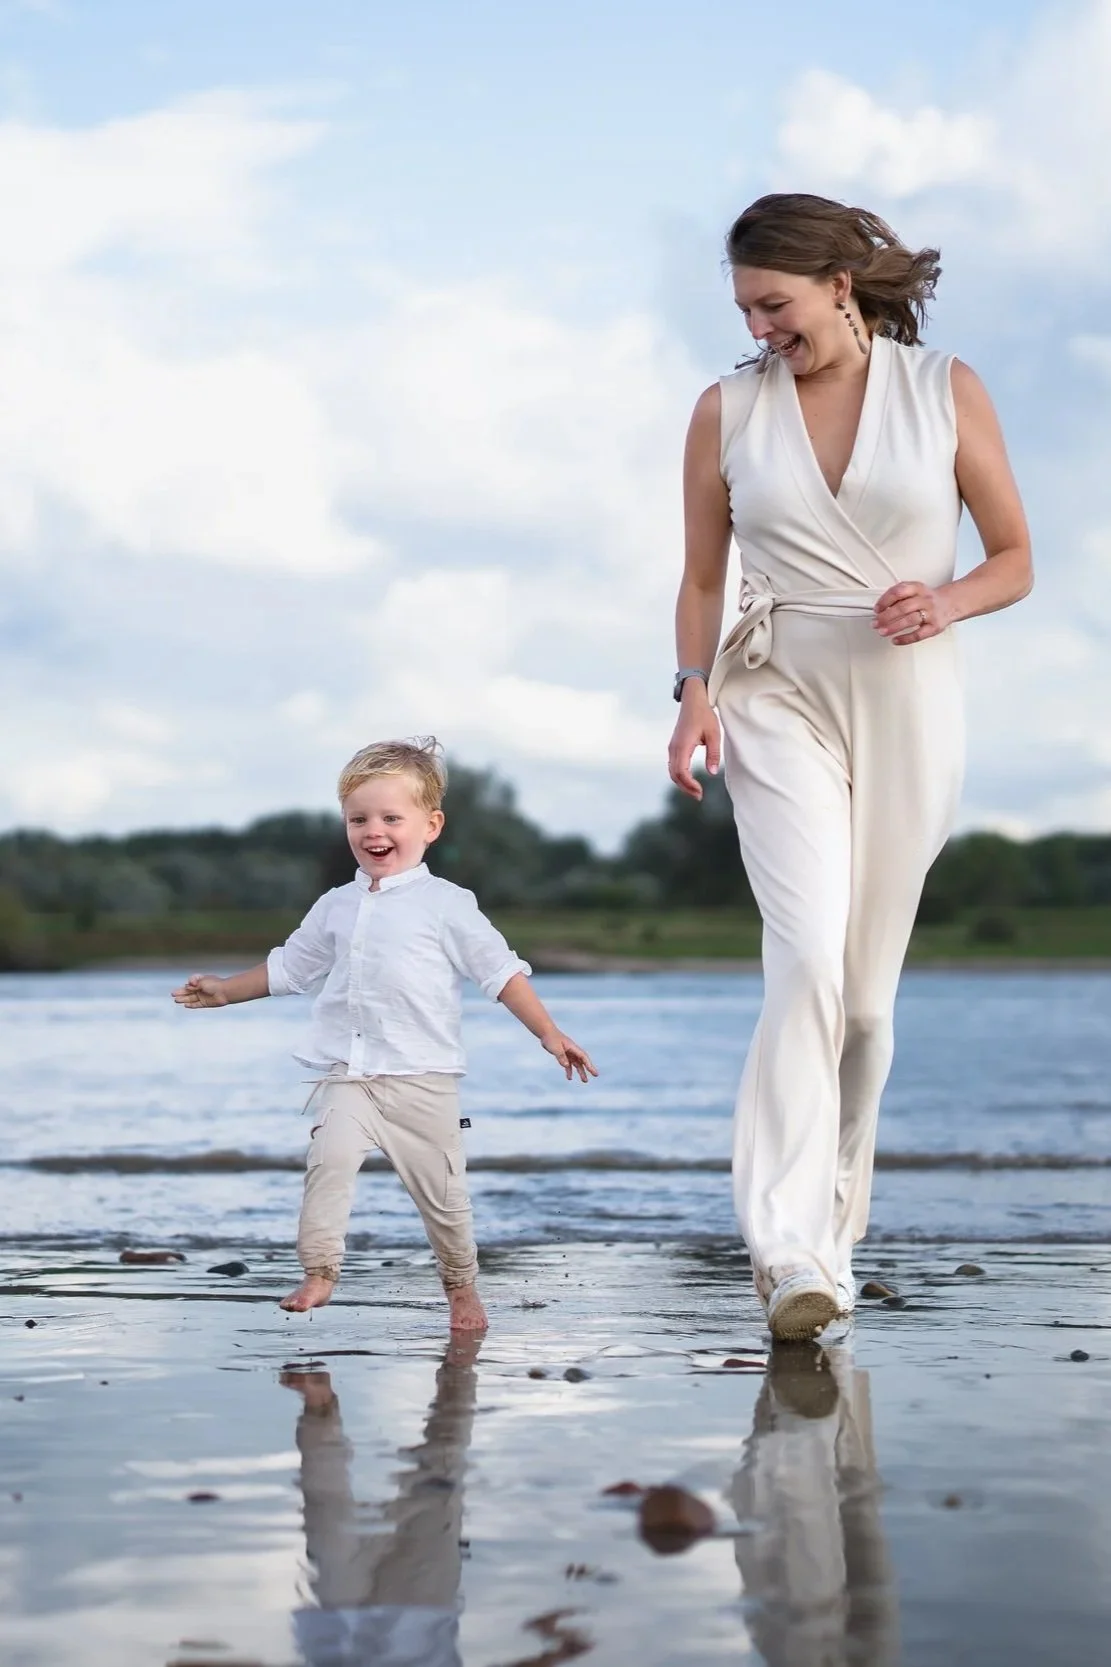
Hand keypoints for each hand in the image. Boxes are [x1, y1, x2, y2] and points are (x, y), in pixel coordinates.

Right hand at [171, 974, 227, 1007]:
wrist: (225, 992)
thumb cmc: (215, 984)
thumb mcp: (202, 981)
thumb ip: (194, 984)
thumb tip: (188, 986)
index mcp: (201, 981)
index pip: (191, 982)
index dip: (189, 983)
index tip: (189, 984)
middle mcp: (202, 989)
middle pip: (189, 991)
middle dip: (181, 992)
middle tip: (173, 994)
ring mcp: (203, 996)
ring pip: (191, 998)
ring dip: (184, 999)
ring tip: (176, 1000)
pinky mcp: (205, 1003)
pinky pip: (196, 1004)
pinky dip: (191, 1005)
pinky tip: (185, 1005)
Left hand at [541, 1030, 597, 1082]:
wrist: (545, 1032)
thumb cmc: (551, 1038)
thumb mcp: (555, 1048)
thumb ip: (561, 1056)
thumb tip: (566, 1065)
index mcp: (572, 1047)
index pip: (583, 1057)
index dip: (589, 1065)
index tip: (594, 1072)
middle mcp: (572, 1050)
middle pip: (582, 1061)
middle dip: (588, 1068)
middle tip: (595, 1075)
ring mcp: (568, 1052)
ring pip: (577, 1063)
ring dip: (580, 1071)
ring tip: (584, 1080)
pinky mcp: (563, 1054)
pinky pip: (568, 1064)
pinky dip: (569, 1070)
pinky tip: (569, 1077)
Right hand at [667, 683, 720, 799]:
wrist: (693, 700)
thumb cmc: (704, 715)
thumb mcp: (714, 734)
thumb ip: (713, 754)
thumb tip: (713, 773)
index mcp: (683, 745)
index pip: (682, 772)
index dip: (690, 785)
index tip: (700, 792)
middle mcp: (674, 748)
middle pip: (675, 775)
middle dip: (686, 788)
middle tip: (699, 796)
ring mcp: (672, 747)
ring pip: (673, 771)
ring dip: (682, 783)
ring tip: (695, 791)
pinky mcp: (674, 746)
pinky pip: (674, 766)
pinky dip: (680, 776)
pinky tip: (690, 780)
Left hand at [873, 581, 955, 644]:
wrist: (950, 603)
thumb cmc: (927, 599)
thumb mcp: (915, 590)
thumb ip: (899, 596)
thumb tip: (880, 607)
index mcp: (918, 588)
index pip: (899, 591)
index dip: (885, 600)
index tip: (877, 609)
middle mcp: (925, 599)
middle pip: (903, 607)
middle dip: (886, 616)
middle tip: (875, 623)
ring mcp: (931, 613)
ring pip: (910, 620)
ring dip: (893, 627)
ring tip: (882, 632)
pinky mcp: (935, 627)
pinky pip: (919, 634)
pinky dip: (905, 639)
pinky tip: (895, 640)